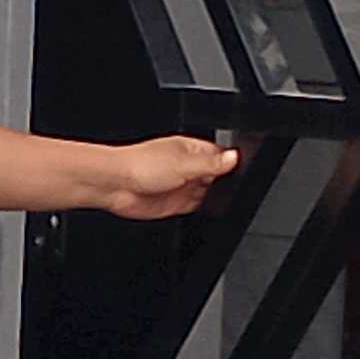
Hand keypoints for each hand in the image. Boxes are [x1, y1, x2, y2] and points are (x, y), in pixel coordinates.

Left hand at [105, 137, 242, 220]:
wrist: (116, 185)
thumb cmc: (140, 164)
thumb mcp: (184, 162)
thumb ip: (211, 163)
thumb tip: (234, 157)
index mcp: (191, 149)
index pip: (221, 154)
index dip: (232, 162)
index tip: (242, 170)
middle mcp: (188, 167)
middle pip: (217, 175)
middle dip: (224, 181)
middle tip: (230, 186)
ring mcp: (183, 186)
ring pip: (208, 192)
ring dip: (214, 196)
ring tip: (216, 197)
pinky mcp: (177, 204)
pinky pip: (197, 207)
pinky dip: (203, 209)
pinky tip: (206, 208)